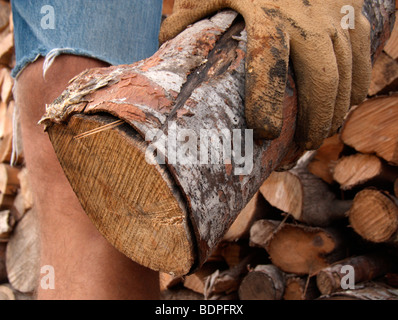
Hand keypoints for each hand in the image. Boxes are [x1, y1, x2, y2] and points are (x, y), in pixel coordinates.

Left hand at [159, 0, 370, 149]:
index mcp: (266, 13)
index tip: (265, 134)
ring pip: (346, 76)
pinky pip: (363, 60)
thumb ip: (189, 14)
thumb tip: (164, 44)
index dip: (268, 103)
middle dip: (314, 121)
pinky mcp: (352, 13)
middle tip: (300, 147)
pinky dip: (356, 88)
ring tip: (317, 136)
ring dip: (335, 113)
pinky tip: (343, 106)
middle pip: (321, 81)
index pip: (269, 64)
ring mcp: (334, 15)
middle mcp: (306, 18)